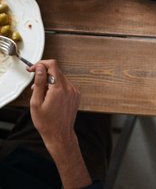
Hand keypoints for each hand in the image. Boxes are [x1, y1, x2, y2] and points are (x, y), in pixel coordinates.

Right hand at [29, 61, 91, 187]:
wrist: (60, 136)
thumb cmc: (47, 123)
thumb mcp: (36, 103)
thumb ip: (38, 83)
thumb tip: (40, 68)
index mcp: (58, 88)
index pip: (52, 65)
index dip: (41, 64)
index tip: (34, 69)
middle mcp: (69, 88)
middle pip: (56, 71)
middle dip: (44, 74)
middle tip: (35, 85)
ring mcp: (74, 91)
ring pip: (60, 78)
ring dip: (51, 82)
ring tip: (43, 95)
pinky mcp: (76, 95)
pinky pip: (65, 85)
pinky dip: (57, 87)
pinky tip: (51, 98)